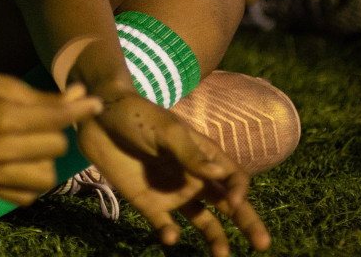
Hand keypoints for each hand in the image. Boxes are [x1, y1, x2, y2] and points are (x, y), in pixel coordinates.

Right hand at [0, 69, 102, 204]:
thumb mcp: (2, 83)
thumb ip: (43, 98)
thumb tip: (82, 96)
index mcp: (0, 117)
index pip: (56, 119)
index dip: (80, 109)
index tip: (95, 102)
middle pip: (55, 149)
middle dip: (55, 132)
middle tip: (40, 118)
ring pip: (45, 177)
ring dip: (45, 158)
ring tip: (30, 142)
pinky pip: (26, 195)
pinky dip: (30, 179)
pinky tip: (21, 161)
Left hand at [78, 96, 270, 255]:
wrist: (97, 119)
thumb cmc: (136, 116)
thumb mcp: (165, 130)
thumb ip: (189, 153)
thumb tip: (218, 174)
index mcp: (203, 154)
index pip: (233, 177)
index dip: (239, 190)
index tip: (233, 202)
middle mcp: (193, 176)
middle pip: (228, 204)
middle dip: (247, 222)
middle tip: (264, 245)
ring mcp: (172, 192)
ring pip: (203, 221)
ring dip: (215, 238)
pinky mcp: (148, 203)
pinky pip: (165, 225)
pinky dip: (170, 234)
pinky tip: (170, 237)